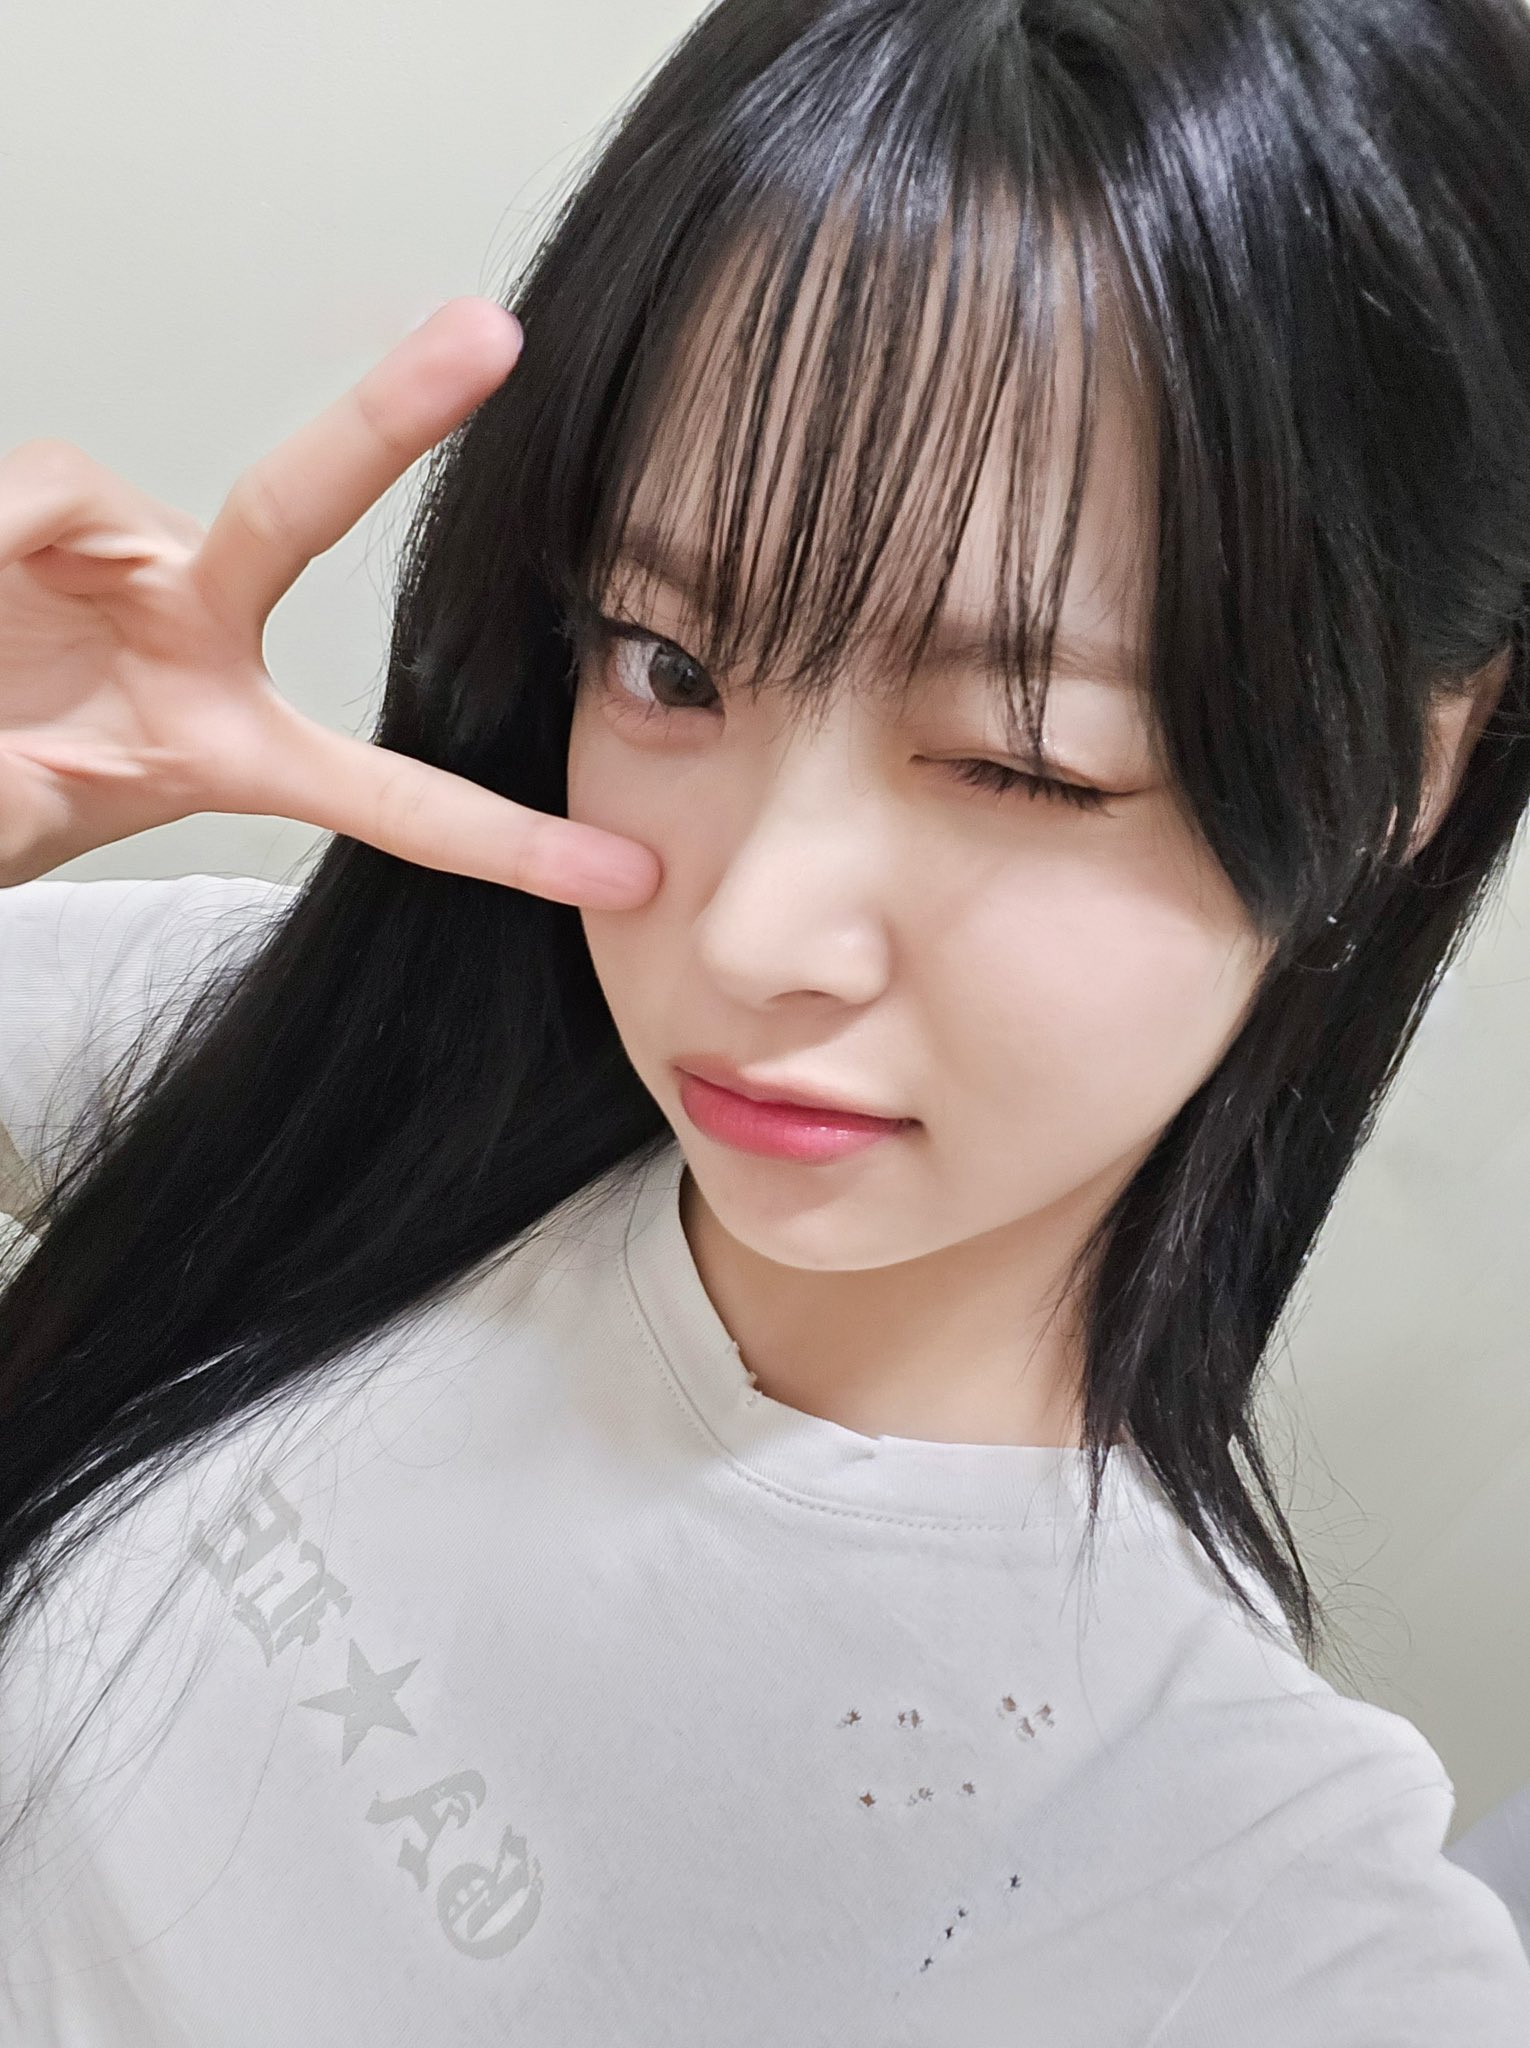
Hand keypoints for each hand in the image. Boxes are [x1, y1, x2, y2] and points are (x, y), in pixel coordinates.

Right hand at [0, 297, 660, 906]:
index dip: (505, 843)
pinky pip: (35, 489)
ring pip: (93, 494)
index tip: (623, 876)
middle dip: (394, 416)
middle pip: (300, 510)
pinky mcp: (52, 504)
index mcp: (235, 748)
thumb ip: (18, 812)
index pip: (393, 798)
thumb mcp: (13, 829)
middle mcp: (199, 634)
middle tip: (493, 331)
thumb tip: (16, 764)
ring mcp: (130, 563)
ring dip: (6, 548)